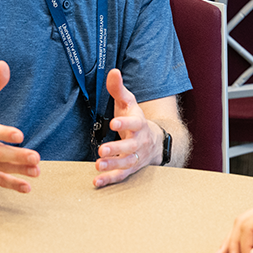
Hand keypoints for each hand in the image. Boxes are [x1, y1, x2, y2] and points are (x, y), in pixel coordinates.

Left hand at [93, 69, 156, 186]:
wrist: (155, 140)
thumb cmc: (136, 119)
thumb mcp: (128, 102)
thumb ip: (118, 89)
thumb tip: (113, 71)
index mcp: (139, 124)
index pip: (135, 123)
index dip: (125, 124)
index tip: (113, 122)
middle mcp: (140, 141)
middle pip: (131, 146)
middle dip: (117, 149)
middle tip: (102, 149)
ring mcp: (137, 156)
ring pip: (127, 163)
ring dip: (113, 165)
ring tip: (98, 165)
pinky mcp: (131, 168)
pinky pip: (122, 175)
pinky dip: (110, 179)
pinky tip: (97, 181)